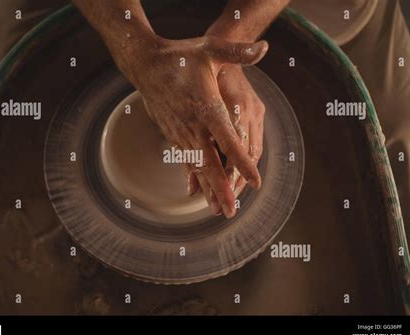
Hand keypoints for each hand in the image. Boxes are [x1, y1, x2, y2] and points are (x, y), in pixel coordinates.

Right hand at [119, 35, 267, 217]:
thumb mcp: (210, 49)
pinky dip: (195, 179)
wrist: (145, 65)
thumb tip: (264, 47)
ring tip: (218, 210)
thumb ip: (237, 50)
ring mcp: (181, 132)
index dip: (241, 160)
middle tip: (231, 212)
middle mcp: (193, 124)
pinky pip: (185, 161)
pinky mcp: (173, 135)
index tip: (256, 180)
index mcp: (206, 106)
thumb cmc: (180, 56)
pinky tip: (199, 193)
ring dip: (209, 189)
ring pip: (197, 167)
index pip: (227, 138)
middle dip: (222, 188)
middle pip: (209, 162)